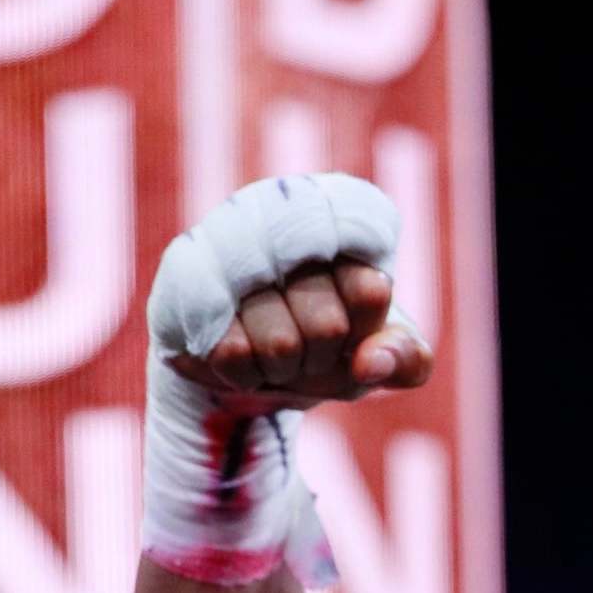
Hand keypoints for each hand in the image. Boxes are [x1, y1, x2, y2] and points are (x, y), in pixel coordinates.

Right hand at [146, 172, 429, 412]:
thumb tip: (371, 363)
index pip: (371, 291)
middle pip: (328, 327)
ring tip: (272, 350)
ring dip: (283, 368)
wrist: (248, 362)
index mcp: (343, 227)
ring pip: (280, 344)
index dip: (363, 326)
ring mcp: (231, 242)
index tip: (354, 321)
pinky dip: (247, 373)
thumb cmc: (329, 349)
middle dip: (322, 357)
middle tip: (308, 345)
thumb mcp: (382, 355)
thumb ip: (406, 357)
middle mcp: (286, 219)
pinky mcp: (185, 276)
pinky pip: (232, 354)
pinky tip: (242, 354)